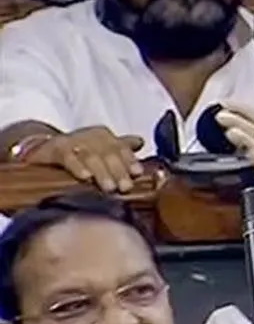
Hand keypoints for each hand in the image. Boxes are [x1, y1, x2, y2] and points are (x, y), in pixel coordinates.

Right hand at [23, 127, 144, 193]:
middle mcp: (90, 135)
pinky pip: (67, 157)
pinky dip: (77, 167)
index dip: (130, 160)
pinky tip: (85, 177)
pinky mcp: (55, 149)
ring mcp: (72, 141)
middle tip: (125, 187)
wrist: (42, 149)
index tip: (137, 173)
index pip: (121, 147)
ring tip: (109, 187)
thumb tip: (141, 143)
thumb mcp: (100, 149)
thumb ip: (121, 148)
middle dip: (119, 170)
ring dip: (102, 172)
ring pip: (91, 156)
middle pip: (108, 152)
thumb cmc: (78, 152)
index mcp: (104, 136)